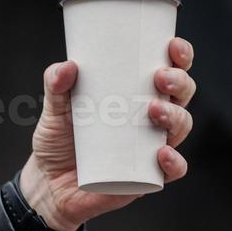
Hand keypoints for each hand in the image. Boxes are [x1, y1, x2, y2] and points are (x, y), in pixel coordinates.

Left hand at [20, 37, 194, 230]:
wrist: (49, 185)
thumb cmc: (58, 139)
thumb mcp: (55, 108)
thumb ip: (56, 84)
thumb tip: (67, 66)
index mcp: (135, 92)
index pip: (168, 67)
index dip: (180, 54)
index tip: (172, 45)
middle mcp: (151, 117)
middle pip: (182, 93)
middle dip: (180, 81)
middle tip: (160, 77)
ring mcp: (151, 145)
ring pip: (182, 125)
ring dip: (176, 115)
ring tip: (154, 110)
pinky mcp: (147, 176)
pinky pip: (173, 169)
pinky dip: (174, 161)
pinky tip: (161, 153)